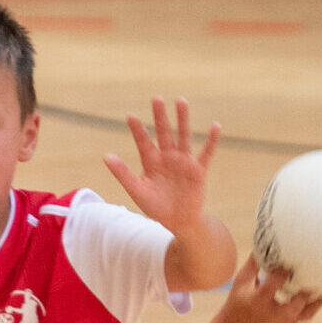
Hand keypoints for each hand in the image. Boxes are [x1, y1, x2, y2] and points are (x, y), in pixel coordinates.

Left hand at [102, 97, 220, 232]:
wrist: (178, 223)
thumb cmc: (156, 207)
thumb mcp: (137, 191)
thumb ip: (123, 173)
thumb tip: (106, 156)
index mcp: (151, 162)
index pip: (143, 142)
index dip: (137, 130)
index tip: (130, 117)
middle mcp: (167, 157)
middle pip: (163, 133)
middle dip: (160, 117)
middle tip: (156, 99)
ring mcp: (183, 162)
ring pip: (183, 136)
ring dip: (182, 119)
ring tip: (181, 101)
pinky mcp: (198, 170)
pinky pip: (206, 153)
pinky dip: (211, 140)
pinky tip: (215, 126)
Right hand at [213, 257, 321, 322]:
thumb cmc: (239, 300)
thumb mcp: (242, 281)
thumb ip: (254, 262)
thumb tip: (264, 241)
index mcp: (259, 300)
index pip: (276, 283)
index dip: (285, 269)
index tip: (292, 256)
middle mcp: (274, 313)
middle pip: (297, 301)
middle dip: (308, 285)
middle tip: (320, 267)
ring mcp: (284, 322)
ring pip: (307, 311)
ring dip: (320, 297)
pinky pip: (308, 314)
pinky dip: (317, 302)